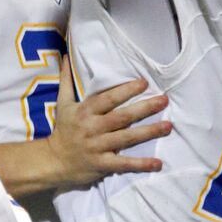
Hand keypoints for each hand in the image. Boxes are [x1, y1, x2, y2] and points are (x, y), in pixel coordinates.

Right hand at [46, 59, 171, 188]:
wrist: (53, 162)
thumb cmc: (63, 130)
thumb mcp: (63, 104)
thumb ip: (67, 80)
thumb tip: (66, 56)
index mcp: (85, 111)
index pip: (108, 99)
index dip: (126, 91)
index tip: (144, 83)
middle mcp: (93, 128)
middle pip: (122, 117)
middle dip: (145, 108)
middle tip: (164, 100)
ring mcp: (98, 147)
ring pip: (127, 138)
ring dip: (149, 132)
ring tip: (168, 126)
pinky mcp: (102, 165)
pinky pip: (124, 164)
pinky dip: (141, 164)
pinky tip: (158, 163)